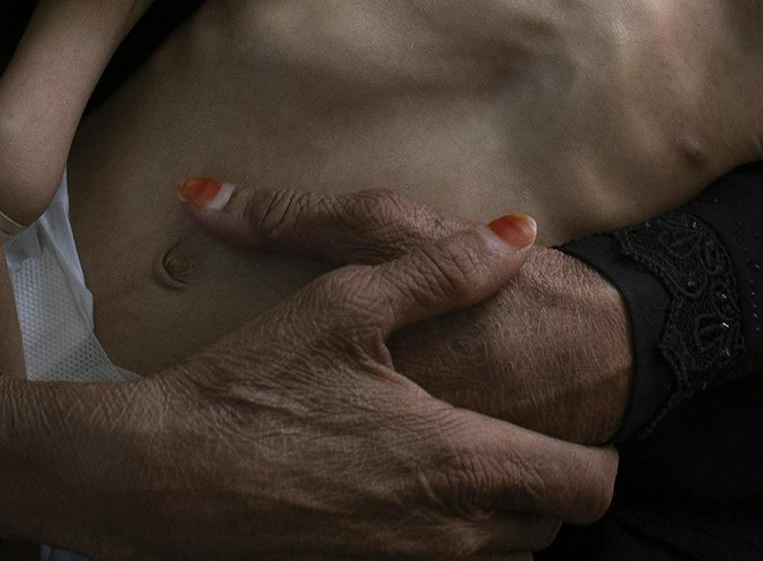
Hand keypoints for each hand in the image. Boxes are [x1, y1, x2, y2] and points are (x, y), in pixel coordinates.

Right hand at [38, 195, 615, 558]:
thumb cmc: (255, 385)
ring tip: (464, 458)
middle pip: (552, 527)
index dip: (598, 454)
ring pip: (502, 559)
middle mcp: (451, 533)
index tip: (580, 420)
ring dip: (500, 517)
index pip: (588, 486)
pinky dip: (451, 541)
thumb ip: (445, 268)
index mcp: (463, 459)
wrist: (163, 478)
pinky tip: (408, 493)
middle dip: (546, 483)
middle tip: (515, 428)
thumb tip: (518, 234)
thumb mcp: (348, 301)